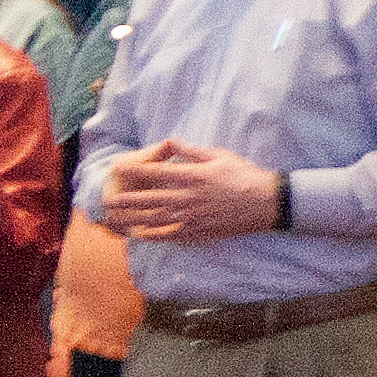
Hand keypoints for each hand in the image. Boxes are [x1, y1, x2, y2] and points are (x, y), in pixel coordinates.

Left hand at [97, 139, 283, 240]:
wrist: (267, 202)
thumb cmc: (245, 176)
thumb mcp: (221, 156)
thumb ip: (194, 151)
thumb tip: (173, 142)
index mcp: (193, 176)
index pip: (156, 173)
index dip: (135, 171)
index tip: (120, 169)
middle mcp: (188, 197)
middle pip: (150, 198)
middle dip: (127, 199)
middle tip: (109, 200)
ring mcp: (193, 216)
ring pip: (156, 218)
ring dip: (134, 217)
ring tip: (118, 218)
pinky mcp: (200, 230)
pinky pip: (172, 234)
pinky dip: (154, 235)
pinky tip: (142, 234)